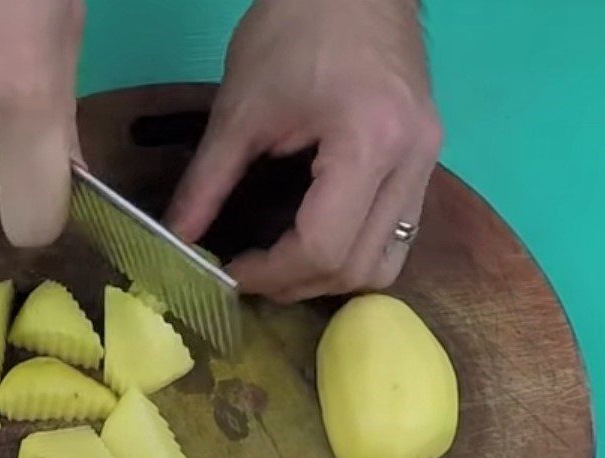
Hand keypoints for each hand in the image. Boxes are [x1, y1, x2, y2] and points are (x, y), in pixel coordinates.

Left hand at [167, 0, 441, 301]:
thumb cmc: (294, 27)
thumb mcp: (240, 106)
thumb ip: (207, 181)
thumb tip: (177, 237)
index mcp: (369, 141)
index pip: (323, 246)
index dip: (271, 273)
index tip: (232, 272)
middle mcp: (412, 164)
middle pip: (359, 268)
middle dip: (298, 284)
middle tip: (254, 274)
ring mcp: (428, 165)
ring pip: (386, 265)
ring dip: (332, 279)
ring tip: (286, 264)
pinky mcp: (426, 163)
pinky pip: (396, 238)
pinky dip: (354, 254)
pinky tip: (318, 240)